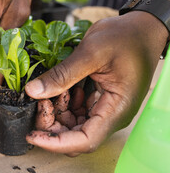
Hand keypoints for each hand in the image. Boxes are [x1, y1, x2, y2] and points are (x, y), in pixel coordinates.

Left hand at [25, 11, 167, 155]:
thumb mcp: (91, 52)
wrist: (140, 29)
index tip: (33, 134)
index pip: (85, 141)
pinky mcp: (98, 100)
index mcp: (116, 109)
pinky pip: (76, 110)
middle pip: (75, 135)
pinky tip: (59, 87)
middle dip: (51, 125)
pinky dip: (62, 102)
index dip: (56, 143)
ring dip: (56, 112)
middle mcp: (111, 115)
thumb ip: (62, 74)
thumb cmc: (125, 38)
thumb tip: (33, 91)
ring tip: (48, 91)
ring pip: (73, 124)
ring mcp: (104, 109)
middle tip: (38, 102)